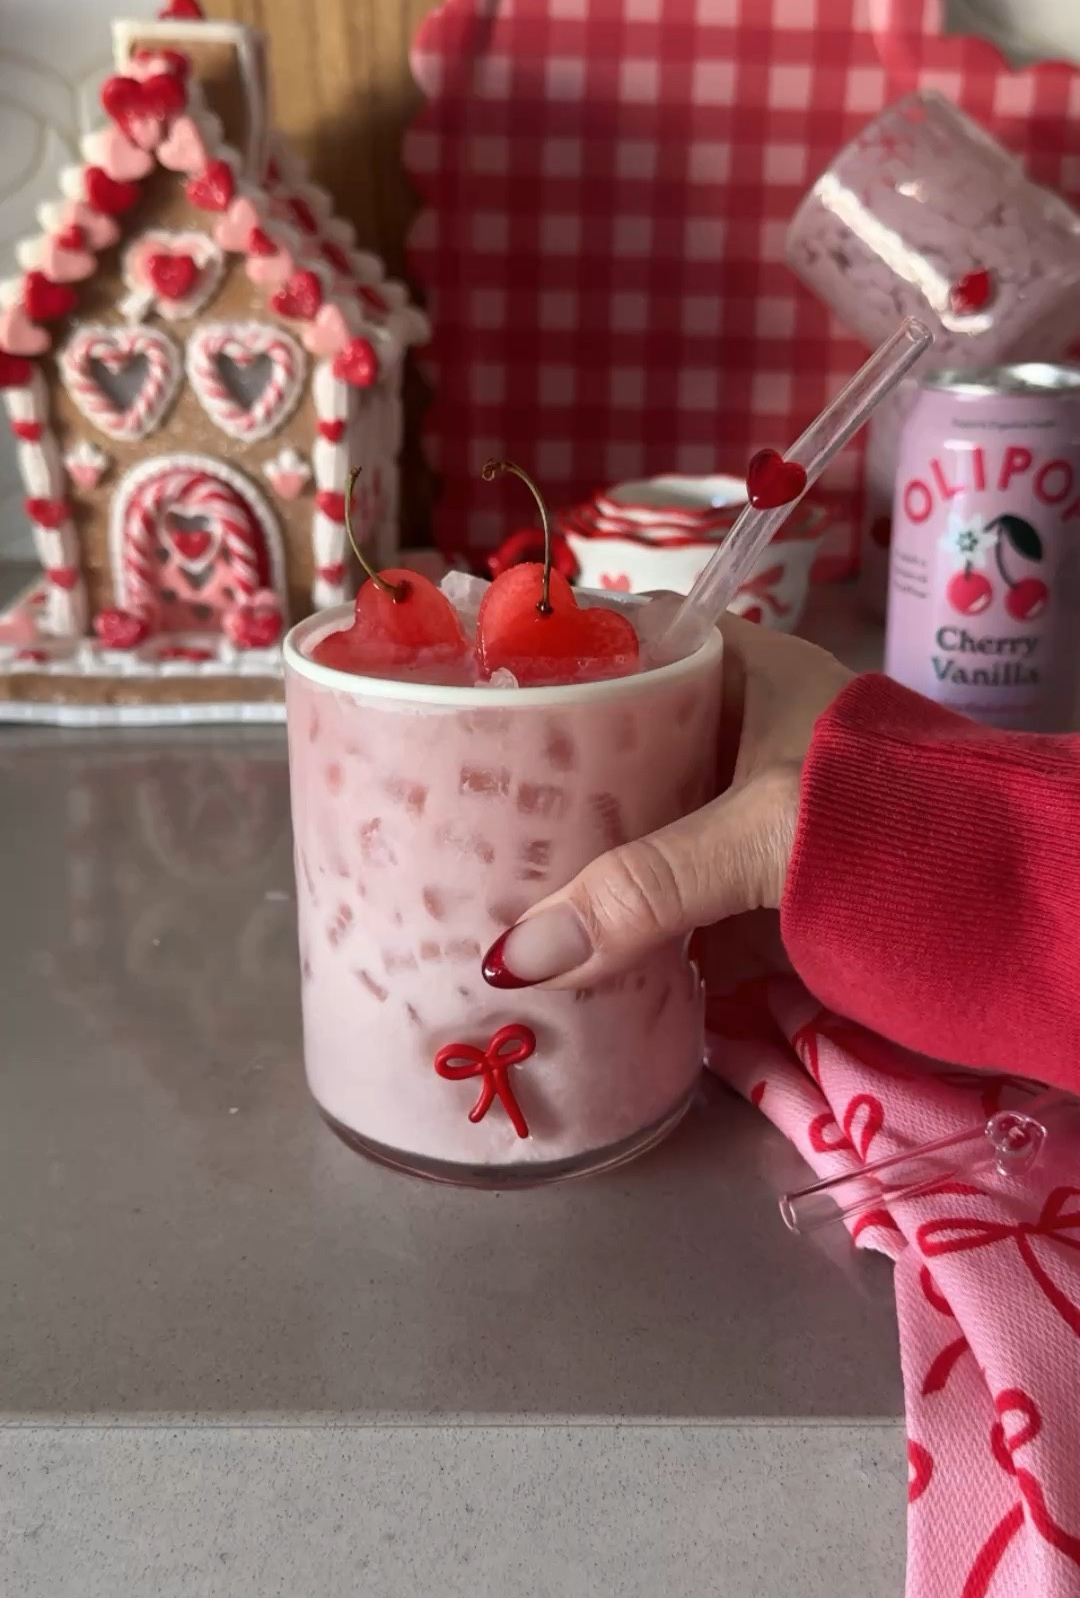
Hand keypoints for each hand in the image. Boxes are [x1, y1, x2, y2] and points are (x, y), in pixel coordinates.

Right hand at [481, 613, 852, 990]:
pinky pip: (672, 886)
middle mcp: (738, 727)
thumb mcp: (755, 836)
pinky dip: (624, 911)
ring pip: (642, 814)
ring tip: (484, 869)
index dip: (552, 660)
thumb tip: (516, 956)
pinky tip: (562, 934)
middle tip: (461, 799)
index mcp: (741, 670)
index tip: (474, 695)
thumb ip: (642, 889)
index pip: (626, 641)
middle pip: (621, 739)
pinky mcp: (760, 876)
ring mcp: (749, 803)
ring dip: (580, 850)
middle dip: (548, 776)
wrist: (1009, 900)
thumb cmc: (885, 820)